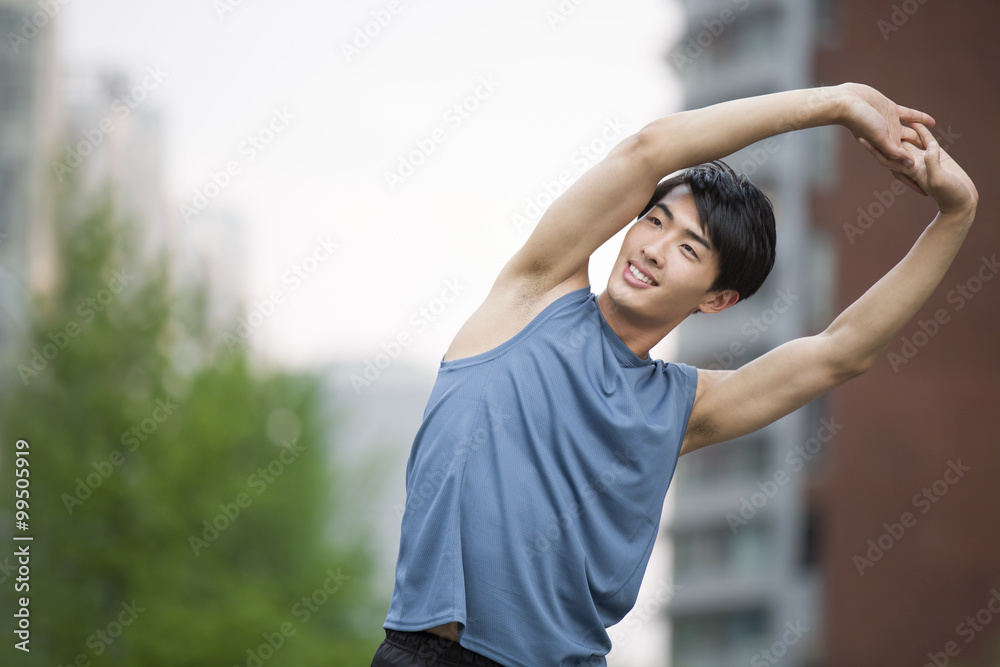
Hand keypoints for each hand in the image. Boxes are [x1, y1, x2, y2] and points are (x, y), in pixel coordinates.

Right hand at [838, 82, 934, 172]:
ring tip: (937, 146)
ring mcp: (890, 125)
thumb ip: (895, 152)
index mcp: (884, 148)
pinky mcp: (892, 111)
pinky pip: (910, 116)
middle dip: (920, 161)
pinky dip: (921, 119)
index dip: (912, 179)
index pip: (901, 166)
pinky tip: (933, 122)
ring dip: (923, 139)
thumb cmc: (861, 122)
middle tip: (937, 171)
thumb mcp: (880, 138)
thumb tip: (911, 165)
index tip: (924, 191)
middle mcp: (888, 138)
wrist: (849, 101)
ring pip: (911, 134)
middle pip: (908, 152)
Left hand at [862, 122, 977, 216]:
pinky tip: (914, 119)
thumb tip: (927, 150)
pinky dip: (919, 129)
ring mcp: (924, 159)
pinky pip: (924, 139)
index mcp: (910, 171)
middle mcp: (913, 164)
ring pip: (908, 141)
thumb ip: (932, 164)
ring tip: (888, 116)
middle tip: (869, 121)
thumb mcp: (940, 180)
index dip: (874, 149)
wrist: (963, 202)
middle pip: (892, 148)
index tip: (861, 138)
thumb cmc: (950, 196)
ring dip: (899, 130)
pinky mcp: (937, 154)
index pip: (887, 158)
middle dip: (881, 137)